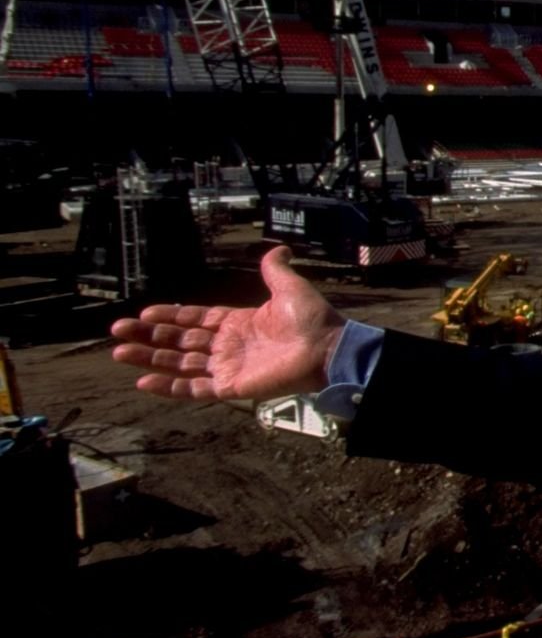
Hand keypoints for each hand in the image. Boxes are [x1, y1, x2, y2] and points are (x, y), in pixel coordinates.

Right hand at [110, 246, 345, 400]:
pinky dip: (169, 387)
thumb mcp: (289, 288)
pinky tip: (143, 381)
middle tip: (118, 330)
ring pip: (180, 364)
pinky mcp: (231, 387)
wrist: (327, 347)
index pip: (195, 320)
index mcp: (238, 323)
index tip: (143, 312)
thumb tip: (279, 249)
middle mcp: (228, 346)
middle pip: (180, 341)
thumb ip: (276, 270)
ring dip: (150, 358)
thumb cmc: (312, 320)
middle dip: (149, 336)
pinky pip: (194, 388)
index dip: (170, 316)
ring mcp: (228, 367)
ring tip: (120, 352)